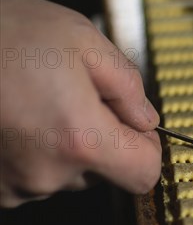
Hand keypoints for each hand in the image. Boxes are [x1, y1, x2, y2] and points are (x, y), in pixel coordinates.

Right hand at [0, 0, 161, 207]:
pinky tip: (14, 118)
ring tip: (33, 101)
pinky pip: (31, 174)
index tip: (135, 128)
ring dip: (62, 143)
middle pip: (104, 171)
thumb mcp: (81, 39)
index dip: (147, 149)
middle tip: (71, 96)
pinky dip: (31, 151)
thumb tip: (145, 117)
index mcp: (80, 140)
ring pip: (66, 172)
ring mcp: (14, 186)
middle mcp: (48, 174)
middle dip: (100, 136)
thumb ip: (127, 83)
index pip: (144, 174)